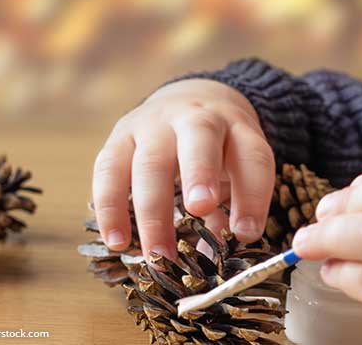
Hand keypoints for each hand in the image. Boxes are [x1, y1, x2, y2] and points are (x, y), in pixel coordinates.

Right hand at [92, 79, 274, 258]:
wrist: (189, 99)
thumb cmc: (218, 149)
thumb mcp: (237, 168)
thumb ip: (231, 209)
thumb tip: (213, 261)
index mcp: (237, 128)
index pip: (252, 157)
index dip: (252, 196)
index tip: (246, 234)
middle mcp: (196, 118)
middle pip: (199, 141)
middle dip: (199, 174)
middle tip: (200, 209)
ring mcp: (154, 124)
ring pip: (150, 162)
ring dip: (152, 211)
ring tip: (157, 254)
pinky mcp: (120, 136)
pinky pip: (109, 170)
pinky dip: (110, 207)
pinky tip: (117, 241)